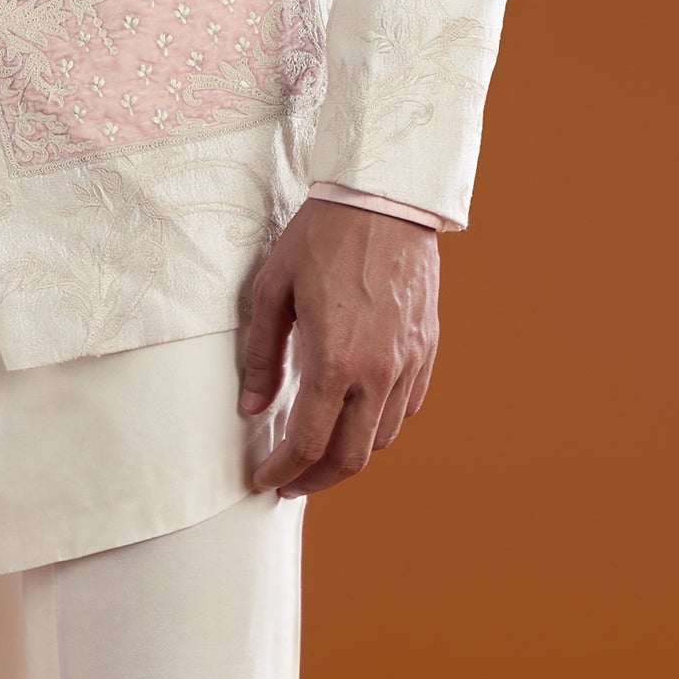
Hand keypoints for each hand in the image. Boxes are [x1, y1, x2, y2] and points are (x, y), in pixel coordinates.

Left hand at [240, 198, 437, 496]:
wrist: (383, 197)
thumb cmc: (321, 236)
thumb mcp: (274, 288)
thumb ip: (263, 356)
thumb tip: (252, 408)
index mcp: (334, 360)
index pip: (308, 443)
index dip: (283, 470)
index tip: (264, 479)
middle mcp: (378, 372)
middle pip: (350, 459)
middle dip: (315, 481)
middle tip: (290, 481)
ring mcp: (408, 363)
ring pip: (381, 438)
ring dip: (349, 455)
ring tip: (321, 449)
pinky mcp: (426, 348)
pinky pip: (408, 407)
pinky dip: (381, 424)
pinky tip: (358, 415)